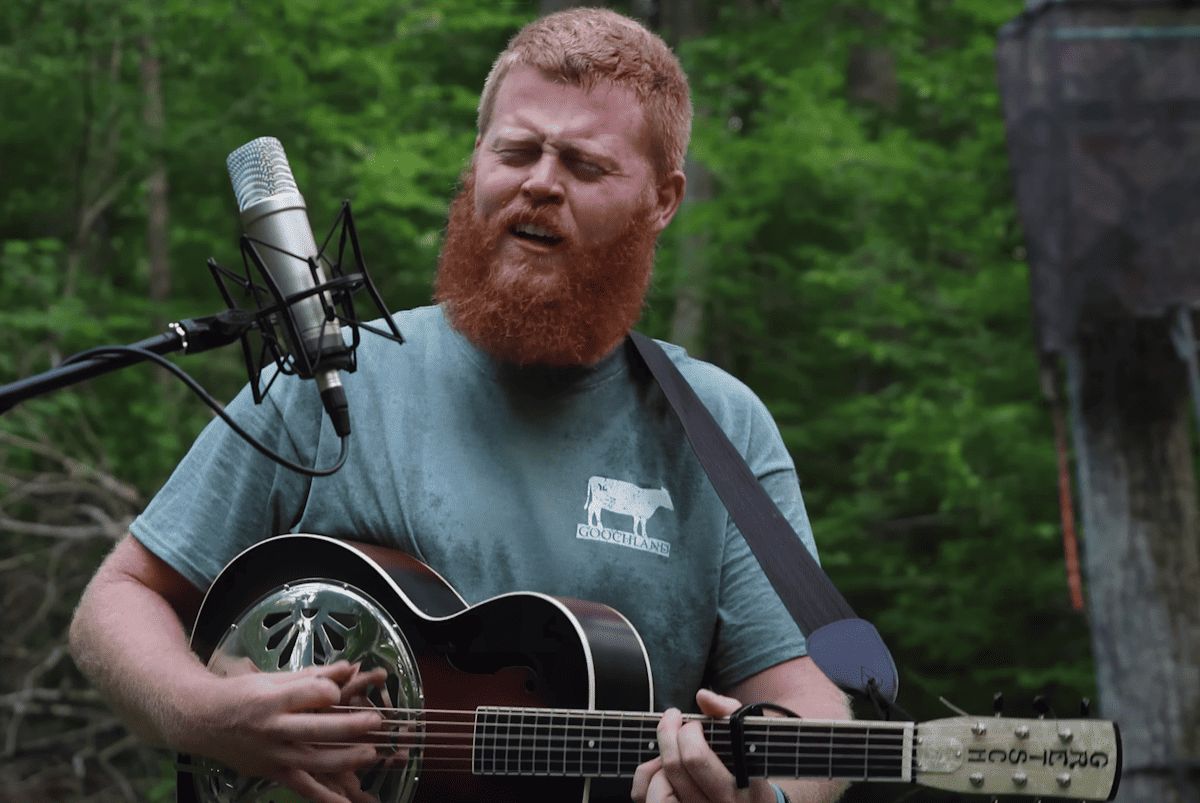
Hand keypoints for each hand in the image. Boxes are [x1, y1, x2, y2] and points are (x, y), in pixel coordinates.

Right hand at [174, 660, 388, 802]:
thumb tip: (350, 667)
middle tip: (376, 721)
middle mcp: (271, 728)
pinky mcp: (271, 772)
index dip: (330, 691)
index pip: (310, 694)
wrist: (200, 721)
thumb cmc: (240, 695)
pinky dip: (325, 798)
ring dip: (345, 759)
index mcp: (272, 699)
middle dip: (348, 727)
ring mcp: (272, 754)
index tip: (340, 690)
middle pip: (316, 729)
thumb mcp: (273, 678)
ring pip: (313, 761)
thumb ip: (314, 675)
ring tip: (371, 753)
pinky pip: (302, 788)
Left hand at [631, 689, 775, 802]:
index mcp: (738, 787)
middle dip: (667, 733)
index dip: (689, 732)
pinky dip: (646, 779)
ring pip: (658, 790)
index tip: (695, 723)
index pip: (695, 757)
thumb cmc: (750, 764)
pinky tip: (659, 767)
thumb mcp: (751, 736)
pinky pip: (647, 799)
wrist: (755, 802)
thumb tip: (703, 696)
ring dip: (658, 761)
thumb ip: (730, 711)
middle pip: (673, 767)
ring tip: (669, 749)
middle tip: (673, 720)